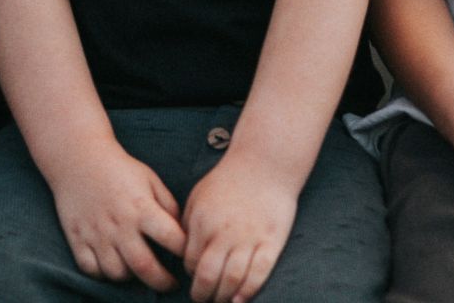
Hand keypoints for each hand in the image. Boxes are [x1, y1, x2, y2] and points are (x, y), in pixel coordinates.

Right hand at [49, 142, 187, 290]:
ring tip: (137, 269)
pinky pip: (91, 269)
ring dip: (130, 276)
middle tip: (170, 283)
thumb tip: (182, 233)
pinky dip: (102, 273)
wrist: (79, 158)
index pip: (172, 239)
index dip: (185, 251)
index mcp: (142, 208)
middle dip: (162, 282)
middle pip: (145, 267)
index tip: (188, 256)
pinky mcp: (77, 238)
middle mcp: (120, 224)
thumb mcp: (151, 180)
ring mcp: (97, 234)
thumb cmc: (120, 169)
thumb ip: (169, 206)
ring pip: (116, 273)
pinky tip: (112, 264)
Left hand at [181, 153, 296, 302]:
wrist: (264, 164)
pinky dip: (248, 291)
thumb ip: (189, 223)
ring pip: (231, 280)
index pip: (190, 261)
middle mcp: (223, 233)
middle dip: (202, 294)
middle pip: (207, 276)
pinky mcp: (271, 242)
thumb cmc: (229, 179)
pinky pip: (258, 274)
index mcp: (202, 221)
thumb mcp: (199, 196)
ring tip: (221, 301)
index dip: (191, 275)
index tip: (196, 277)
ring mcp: (248, 238)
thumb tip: (183, 251)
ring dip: (223, 297)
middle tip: (203, 299)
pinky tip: (241, 299)